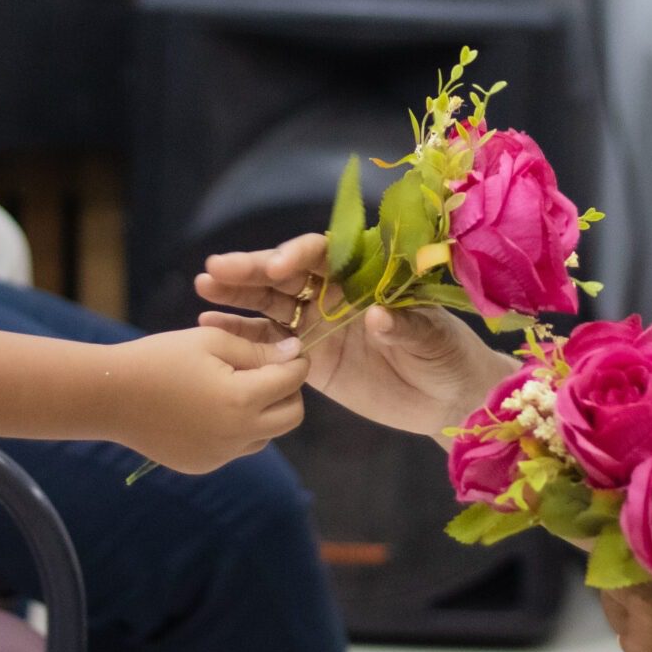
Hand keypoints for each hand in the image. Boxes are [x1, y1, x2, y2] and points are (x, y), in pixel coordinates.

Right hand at [109, 325, 310, 474]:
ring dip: (264, 412)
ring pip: (266, 435)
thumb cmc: (160, 358)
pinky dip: (237, 428)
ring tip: (236, 386)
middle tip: (269, 369)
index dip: (296, 360)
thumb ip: (258, 351)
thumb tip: (294, 354)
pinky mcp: (204, 465)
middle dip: (289, 391)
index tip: (288, 347)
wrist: (110, 396)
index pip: (292, 380)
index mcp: (241, 400)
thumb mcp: (212, 342)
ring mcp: (220, 455)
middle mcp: (237, 435)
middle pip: (291, 417)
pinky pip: (237, 447)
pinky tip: (210, 407)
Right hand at [195, 232, 514, 436]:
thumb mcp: (434, 338)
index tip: (279, 264)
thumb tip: (378, 317)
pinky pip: (269, 342)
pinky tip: (209, 326)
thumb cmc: (448, 355)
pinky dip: (240, 333)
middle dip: (254, 269)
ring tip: (204, 286)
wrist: (446, 398)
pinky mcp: (308, 359)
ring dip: (238, 294)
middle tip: (217, 268)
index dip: (300, 254)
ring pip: (272, 302)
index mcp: (366, 275)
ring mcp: (319, 324)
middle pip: (288, 273)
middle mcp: (337, 293)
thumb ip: (405, 326)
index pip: (327, 254)